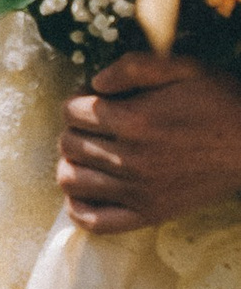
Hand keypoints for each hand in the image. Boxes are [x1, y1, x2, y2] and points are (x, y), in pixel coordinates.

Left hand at [58, 51, 240, 233]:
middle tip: (96, 124)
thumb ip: (133, 66)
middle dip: (75, 128)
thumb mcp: (183, 67)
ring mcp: (139, 191)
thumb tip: (95, 82)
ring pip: (71, 180)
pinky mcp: (150, 214)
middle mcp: (131, 158)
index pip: (71, 112)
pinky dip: (79, 208)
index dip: (78, 100)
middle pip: (68, 144)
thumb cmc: (220, 101)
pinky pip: (95, 222)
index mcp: (134, 120)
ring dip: (72, 163)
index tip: (96, 100)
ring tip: (91, 154)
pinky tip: (89, 190)